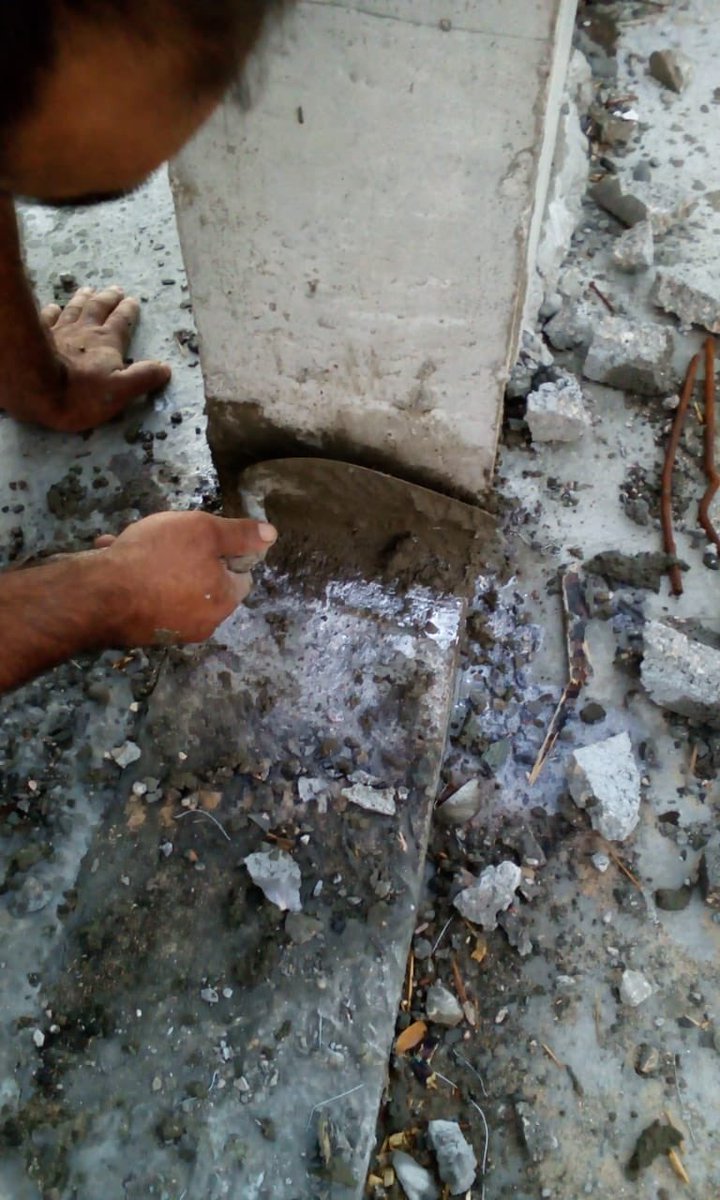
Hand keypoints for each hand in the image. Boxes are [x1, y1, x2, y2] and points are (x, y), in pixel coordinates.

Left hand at [37, 285, 170, 431]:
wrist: (35, 390)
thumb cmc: (80, 394)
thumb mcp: (121, 392)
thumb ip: (144, 378)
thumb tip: (165, 368)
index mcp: (107, 342)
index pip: (122, 321)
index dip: (128, 311)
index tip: (133, 300)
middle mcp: (85, 331)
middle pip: (99, 309)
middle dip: (109, 298)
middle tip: (115, 289)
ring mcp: (60, 332)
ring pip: (75, 309)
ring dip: (83, 299)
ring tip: (89, 290)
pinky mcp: (40, 337)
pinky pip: (48, 318)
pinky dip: (53, 311)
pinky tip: (54, 306)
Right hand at [94, 511, 276, 644]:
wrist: (98, 594)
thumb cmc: (158, 558)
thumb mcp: (205, 531)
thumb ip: (239, 533)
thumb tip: (271, 535)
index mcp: (223, 602)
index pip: (240, 574)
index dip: (225, 550)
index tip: (201, 536)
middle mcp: (201, 625)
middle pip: (203, 580)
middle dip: (182, 554)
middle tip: (162, 535)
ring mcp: (169, 631)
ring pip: (169, 586)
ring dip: (152, 562)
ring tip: (130, 542)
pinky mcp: (140, 632)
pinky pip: (144, 596)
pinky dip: (134, 576)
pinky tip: (113, 555)